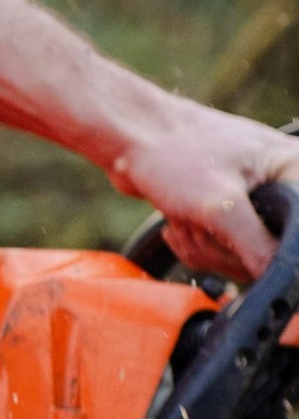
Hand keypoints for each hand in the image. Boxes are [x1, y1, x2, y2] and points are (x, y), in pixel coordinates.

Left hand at [113, 100, 298, 280]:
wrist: (135, 142)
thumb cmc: (176, 157)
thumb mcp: (219, 206)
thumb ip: (254, 244)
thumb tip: (272, 275)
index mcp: (295, 169)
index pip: (293, 234)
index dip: (262, 249)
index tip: (229, 241)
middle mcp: (283, 181)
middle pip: (266, 252)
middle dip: (219, 246)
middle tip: (196, 220)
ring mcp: (256, 198)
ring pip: (236, 255)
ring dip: (201, 244)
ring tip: (185, 214)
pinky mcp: (231, 211)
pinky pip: (217, 250)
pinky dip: (193, 243)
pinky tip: (180, 221)